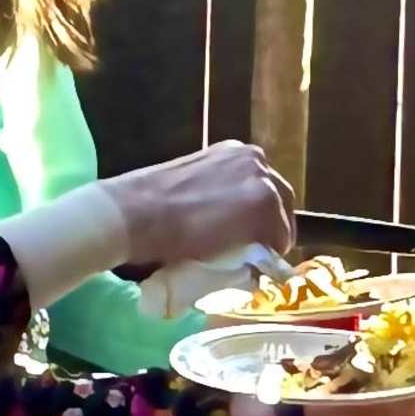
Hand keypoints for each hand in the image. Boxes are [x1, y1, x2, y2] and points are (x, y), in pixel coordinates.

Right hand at [104, 140, 294, 270]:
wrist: (132, 215)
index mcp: (236, 152)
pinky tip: (237, 263)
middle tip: (240, 252)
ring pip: (282, 225)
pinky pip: (279, 243)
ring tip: (234, 260)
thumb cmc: (144, 206)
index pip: (264, 190)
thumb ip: (214, 195)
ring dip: (264, 245)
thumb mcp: (190, 187)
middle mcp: (255, 159)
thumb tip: (223, 224)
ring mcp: (264, 182)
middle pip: (281, 205)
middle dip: (266, 230)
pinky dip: (265, 259)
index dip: (255, 218)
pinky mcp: (265, 207)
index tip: (238, 236)